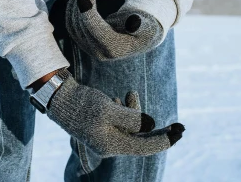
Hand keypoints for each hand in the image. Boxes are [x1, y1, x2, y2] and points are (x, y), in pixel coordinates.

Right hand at [46, 70, 183, 156]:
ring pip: (132, 129)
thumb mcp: (109, 109)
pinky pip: (121, 123)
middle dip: (160, 131)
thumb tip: (152, 126)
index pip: (145, 147)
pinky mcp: (101, 127)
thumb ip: (132, 119)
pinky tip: (120, 98)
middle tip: (181, 126)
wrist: (59, 99)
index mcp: (112, 145)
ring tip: (131, 93)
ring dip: (136, 112)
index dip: (165, 140)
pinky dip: (125, 111)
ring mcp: (105, 137)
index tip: (181, 132)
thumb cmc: (83, 104)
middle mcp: (110, 145)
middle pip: (142, 140)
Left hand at [65, 0, 163, 60]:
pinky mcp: (84, 43)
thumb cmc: (145, 28)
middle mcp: (98, 52)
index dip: (87, 6)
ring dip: (75, 3)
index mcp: (113, 48)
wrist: (141, 38)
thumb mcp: (147, 26)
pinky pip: (71, 26)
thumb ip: (140, 24)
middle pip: (81, 24)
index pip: (93, 26)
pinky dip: (71, 10)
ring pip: (73, 24)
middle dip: (81, 0)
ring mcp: (89, 49)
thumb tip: (132, 21)